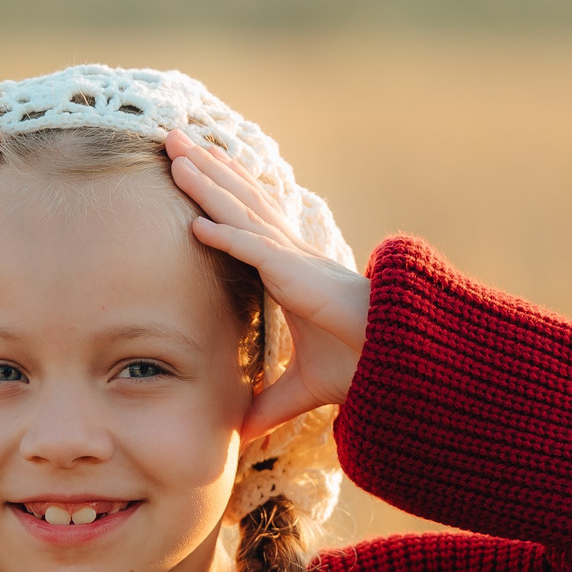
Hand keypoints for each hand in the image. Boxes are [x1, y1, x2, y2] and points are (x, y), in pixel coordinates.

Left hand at [164, 128, 368, 440]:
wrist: (400, 364)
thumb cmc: (362, 365)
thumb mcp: (300, 388)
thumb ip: (268, 405)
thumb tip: (239, 435)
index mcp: (288, 269)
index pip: (244, 219)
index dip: (217, 191)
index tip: (191, 165)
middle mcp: (289, 254)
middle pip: (237, 199)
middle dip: (205, 167)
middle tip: (171, 136)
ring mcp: (294, 262)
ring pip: (240, 212)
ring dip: (206, 184)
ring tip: (175, 153)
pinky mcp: (300, 278)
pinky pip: (256, 251)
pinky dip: (226, 235)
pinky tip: (196, 221)